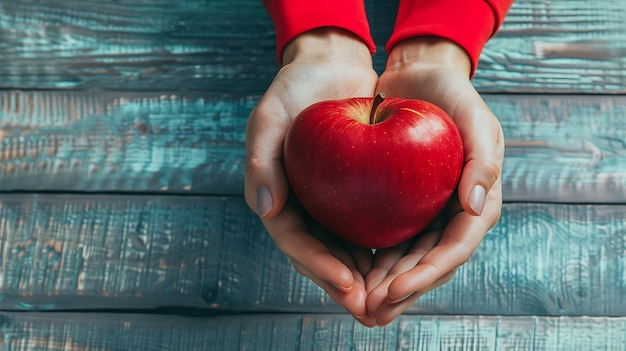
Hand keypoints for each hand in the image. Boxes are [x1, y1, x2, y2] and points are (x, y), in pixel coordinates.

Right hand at [244, 28, 378, 325]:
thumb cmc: (295, 88)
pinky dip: (381, 248)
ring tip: (390, 299)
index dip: (318, 265)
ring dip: (365, 278)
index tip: (346, 283)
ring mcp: (327, 203)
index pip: (294, 241)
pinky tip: (405, 263)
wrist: (331, 67)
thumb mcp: (270, 116)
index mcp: (276, 197)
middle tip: (371, 309)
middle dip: (344, 285)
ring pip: (345, 250)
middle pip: (321, 256)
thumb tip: (264, 209)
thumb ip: (262, 161)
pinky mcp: (354, 194)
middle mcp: (302, 206)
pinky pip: (366, 227)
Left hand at [365, 37, 503, 325]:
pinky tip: (346, 272)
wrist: (416, 78)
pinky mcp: (400, 206)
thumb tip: (477, 207)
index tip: (393, 291)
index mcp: (478, 204)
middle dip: (400, 292)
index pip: (453, 250)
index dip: (425, 275)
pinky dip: (369, 259)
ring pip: (405, 260)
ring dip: (382, 285)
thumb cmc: (451, 94)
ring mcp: (426, 214)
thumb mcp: (476, 117)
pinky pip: (386, 238)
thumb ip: (483, 159)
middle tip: (368, 312)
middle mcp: (452, 216)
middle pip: (427, 265)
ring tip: (355, 304)